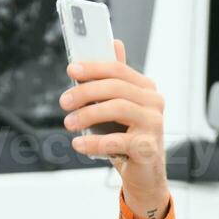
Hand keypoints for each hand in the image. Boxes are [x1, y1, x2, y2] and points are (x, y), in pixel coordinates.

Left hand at [60, 38, 170, 218]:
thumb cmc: (128, 137)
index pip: (118, 70)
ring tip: (68, 123)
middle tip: (64, 101)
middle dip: (85, 92)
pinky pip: (117, 140)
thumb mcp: (119, 107)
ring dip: (88, 115)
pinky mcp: (148, 148)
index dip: (93, 68)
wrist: (144, 174)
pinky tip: (78, 144)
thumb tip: (114, 43)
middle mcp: (154, 102)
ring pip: (118, 108)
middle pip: (116, 88)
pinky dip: (94, 142)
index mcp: (146, 88)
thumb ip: (115, 79)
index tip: (71, 70)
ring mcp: (154, 124)